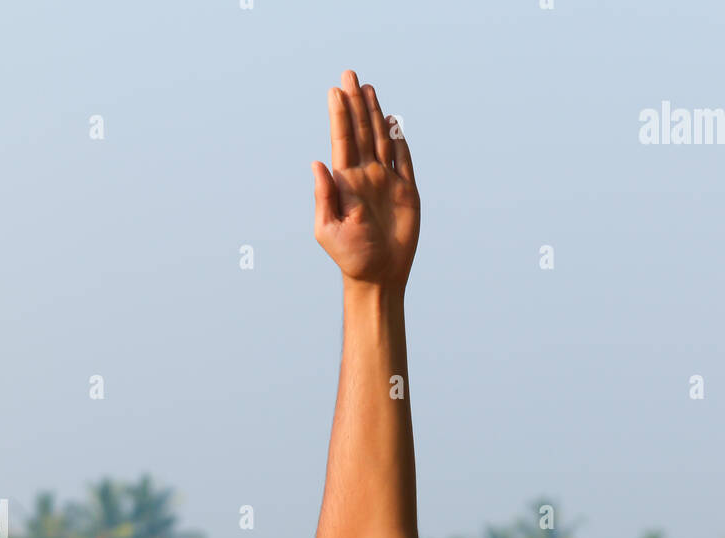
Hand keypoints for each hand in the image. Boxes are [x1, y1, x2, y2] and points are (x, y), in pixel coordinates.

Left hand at [311, 71, 419, 288]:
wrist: (379, 276)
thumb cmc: (350, 257)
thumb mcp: (327, 229)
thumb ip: (324, 195)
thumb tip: (317, 162)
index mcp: (345, 182)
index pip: (341, 140)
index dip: (339, 115)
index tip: (334, 90)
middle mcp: (365, 177)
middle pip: (360, 132)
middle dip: (354, 104)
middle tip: (349, 75)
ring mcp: (386, 182)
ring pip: (380, 140)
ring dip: (374, 114)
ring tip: (367, 88)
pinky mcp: (406, 192)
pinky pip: (402, 160)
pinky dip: (398, 141)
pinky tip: (391, 123)